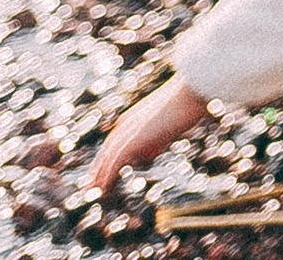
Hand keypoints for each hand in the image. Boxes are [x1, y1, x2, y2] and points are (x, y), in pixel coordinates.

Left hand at [89, 76, 210, 192]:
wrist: (192, 90)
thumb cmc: (189, 101)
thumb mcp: (169, 122)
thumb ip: (157, 137)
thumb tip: (151, 152)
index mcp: (132, 118)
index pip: (113, 143)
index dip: (105, 159)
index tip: (101, 172)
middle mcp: (126, 124)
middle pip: (106, 151)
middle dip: (97, 169)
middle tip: (90, 186)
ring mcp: (129, 131)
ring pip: (107, 158)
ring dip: (98, 176)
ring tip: (92, 192)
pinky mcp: (134, 139)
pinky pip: (115, 161)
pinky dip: (107, 176)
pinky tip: (103, 188)